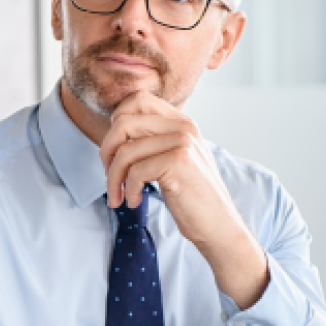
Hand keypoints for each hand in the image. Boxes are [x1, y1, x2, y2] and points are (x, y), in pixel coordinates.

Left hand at [99, 91, 268, 309]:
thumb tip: (113, 133)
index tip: (114, 152)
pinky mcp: (179, 161)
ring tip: (117, 197)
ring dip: (113, 179)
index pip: (136, 100)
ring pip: (125, 151)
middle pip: (123, 123)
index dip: (115, 123)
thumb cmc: (191, 197)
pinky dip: (129, 191)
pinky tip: (134, 202)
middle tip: (110, 176)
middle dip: (106, 152)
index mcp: (181, 121)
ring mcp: (182, 142)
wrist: (218, 225)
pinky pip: (135, 171)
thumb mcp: (173, 159)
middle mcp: (183, 126)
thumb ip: (153, 141)